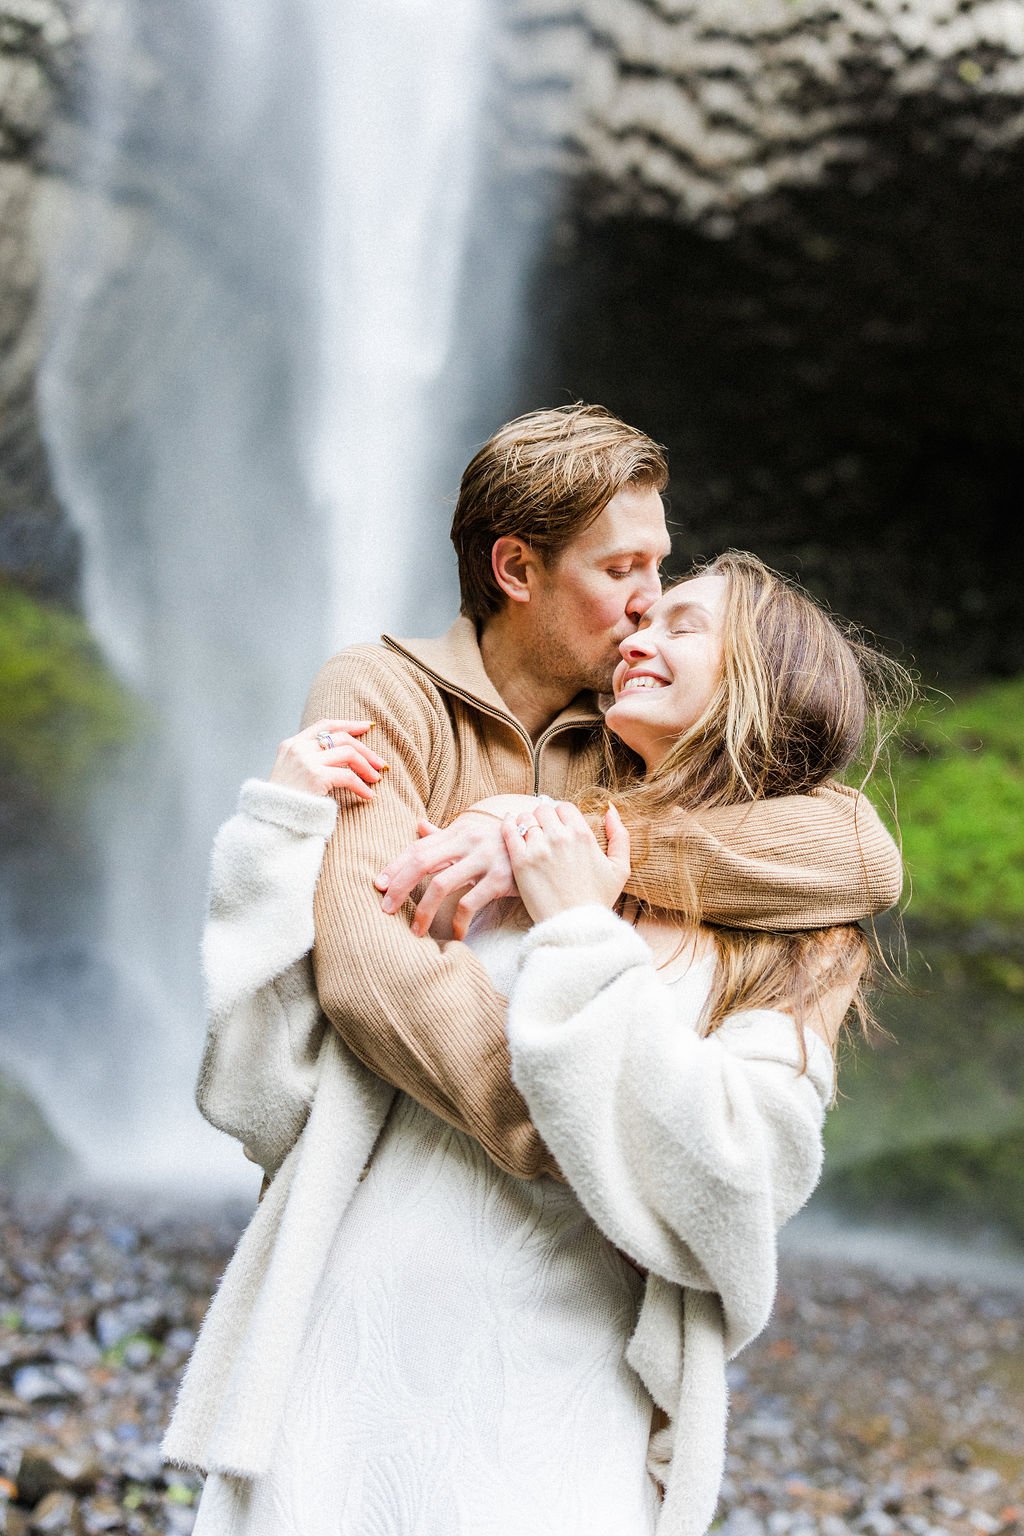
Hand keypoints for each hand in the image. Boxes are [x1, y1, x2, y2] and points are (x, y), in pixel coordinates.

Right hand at [269, 720, 388, 800]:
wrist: (273, 823)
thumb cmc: (285, 803)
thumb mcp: (292, 773)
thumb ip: (309, 760)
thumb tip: (343, 754)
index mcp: (292, 744)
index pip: (325, 725)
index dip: (348, 724)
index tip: (367, 727)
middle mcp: (298, 748)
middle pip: (341, 737)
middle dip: (365, 749)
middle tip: (380, 763)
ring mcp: (306, 761)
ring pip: (348, 753)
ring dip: (367, 766)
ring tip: (377, 779)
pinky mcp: (315, 776)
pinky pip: (348, 777)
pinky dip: (362, 786)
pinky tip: (368, 795)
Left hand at [375, 810, 519, 937]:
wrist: (547, 845)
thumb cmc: (504, 844)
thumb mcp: (475, 835)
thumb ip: (445, 836)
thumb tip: (418, 826)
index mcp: (459, 830)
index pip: (418, 847)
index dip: (395, 866)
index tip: (378, 885)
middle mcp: (469, 841)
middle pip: (422, 862)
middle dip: (399, 886)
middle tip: (385, 909)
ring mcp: (485, 859)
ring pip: (442, 885)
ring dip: (423, 911)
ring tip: (415, 930)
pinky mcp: (501, 879)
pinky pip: (470, 903)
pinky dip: (458, 922)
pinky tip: (454, 936)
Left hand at [502, 801, 630, 923]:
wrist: (575, 925)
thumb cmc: (597, 899)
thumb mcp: (620, 868)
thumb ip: (620, 835)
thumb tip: (610, 809)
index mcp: (582, 835)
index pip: (565, 807)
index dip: (561, 815)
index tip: (559, 827)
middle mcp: (559, 837)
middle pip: (544, 810)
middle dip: (544, 818)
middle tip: (543, 831)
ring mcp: (538, 848)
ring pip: (526, 818)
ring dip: (527, 823)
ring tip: (528, 834)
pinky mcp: (520, 862)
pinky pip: (509, 831)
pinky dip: (508, 824)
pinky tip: (510, 825)